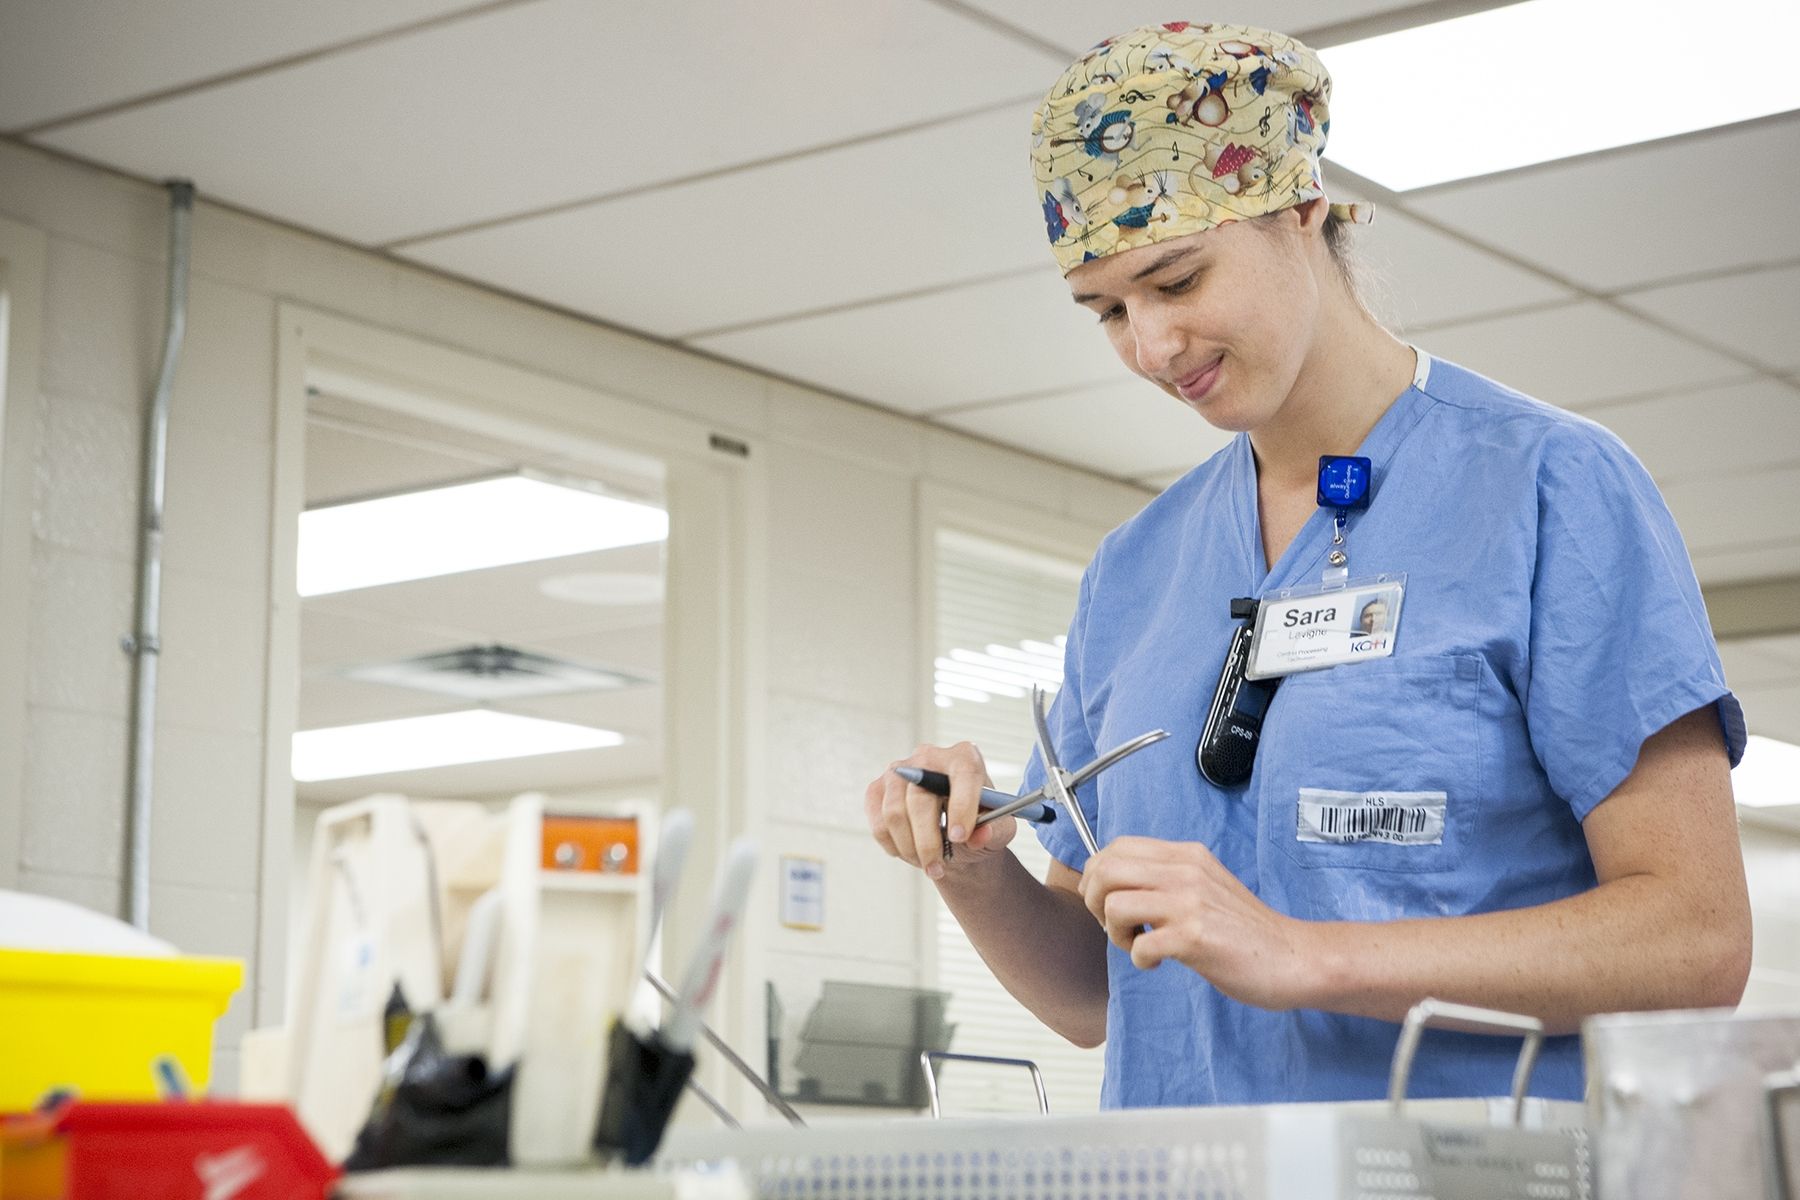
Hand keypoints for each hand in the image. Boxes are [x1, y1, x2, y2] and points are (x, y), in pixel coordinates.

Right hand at [864, 742, 1015, 880]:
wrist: (952, 833)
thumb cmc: (977, 826)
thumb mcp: (999, 831)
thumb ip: (996, 832)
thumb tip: (980, 834)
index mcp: (964, 758)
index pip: (962, 773)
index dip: (961, 805)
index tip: (960, 837)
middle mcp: (928, 757)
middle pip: (920, 798)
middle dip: (928, 841)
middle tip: (938, 868)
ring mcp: (898, 771)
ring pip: (895, 813)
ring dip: (910, 848)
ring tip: (927, 863)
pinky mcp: (877, 789)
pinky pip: (878, 823)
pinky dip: (895, 846)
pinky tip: (911, 852)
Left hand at [1077, 836, 1313, 1010]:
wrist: (1292, 957)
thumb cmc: (1244, 929)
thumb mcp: (1204, 885)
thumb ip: (1166, 877)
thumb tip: (1115, 882)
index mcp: (1185, 855)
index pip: (1116, 847)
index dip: (1098, 875)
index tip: (1108, 901)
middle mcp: (1185, 871)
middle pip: (1105, 870)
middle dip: (1094, 901)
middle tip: (1115, 925)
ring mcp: (1190, 903)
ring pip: (1114, 905)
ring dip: (1114, 933)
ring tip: (1138, 944)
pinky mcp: (1195, 937)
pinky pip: (1140, 946)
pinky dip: (1139, 960)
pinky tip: (1159, 962)